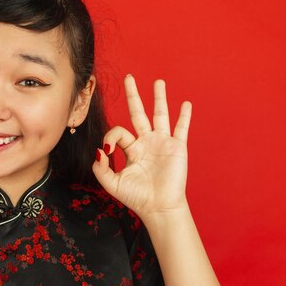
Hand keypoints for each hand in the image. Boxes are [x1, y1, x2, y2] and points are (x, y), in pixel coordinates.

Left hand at [92, 75, 191, 221]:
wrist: (158, 207)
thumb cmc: (136, 197)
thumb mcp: (112, 183)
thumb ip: (101, 168)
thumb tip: (100, 150)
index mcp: (131, 149)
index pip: (118, 132)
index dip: (111, 137)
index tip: (109, 151)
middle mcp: (146, 142)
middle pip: (138, 112)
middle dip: (133, 95)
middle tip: (129, 77)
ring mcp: (162, 143)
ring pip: (160, 115)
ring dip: (159, 98)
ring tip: (158, 82)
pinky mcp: (177, 148)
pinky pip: (181, 128)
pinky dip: (184, 116)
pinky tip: (186, 104)